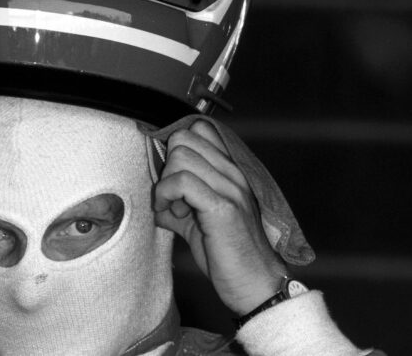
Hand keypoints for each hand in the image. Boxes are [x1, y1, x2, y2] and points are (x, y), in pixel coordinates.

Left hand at [153, 121, 287, 315]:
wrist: (254, 285)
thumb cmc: (228, 254)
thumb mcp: (199, 223)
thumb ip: (180, 205)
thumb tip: (157, 203)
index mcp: (230, 171)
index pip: (200, 128)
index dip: (175, 149)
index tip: (171, 177)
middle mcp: (233, 173)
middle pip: (184, 137)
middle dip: (167, 165)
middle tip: (172, 197)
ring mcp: (230, 187)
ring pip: (180, 156)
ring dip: (166, 183)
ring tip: (175, 210)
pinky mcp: (222, 207)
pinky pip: (182, 182)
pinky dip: (166, 196)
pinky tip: (172, 215)